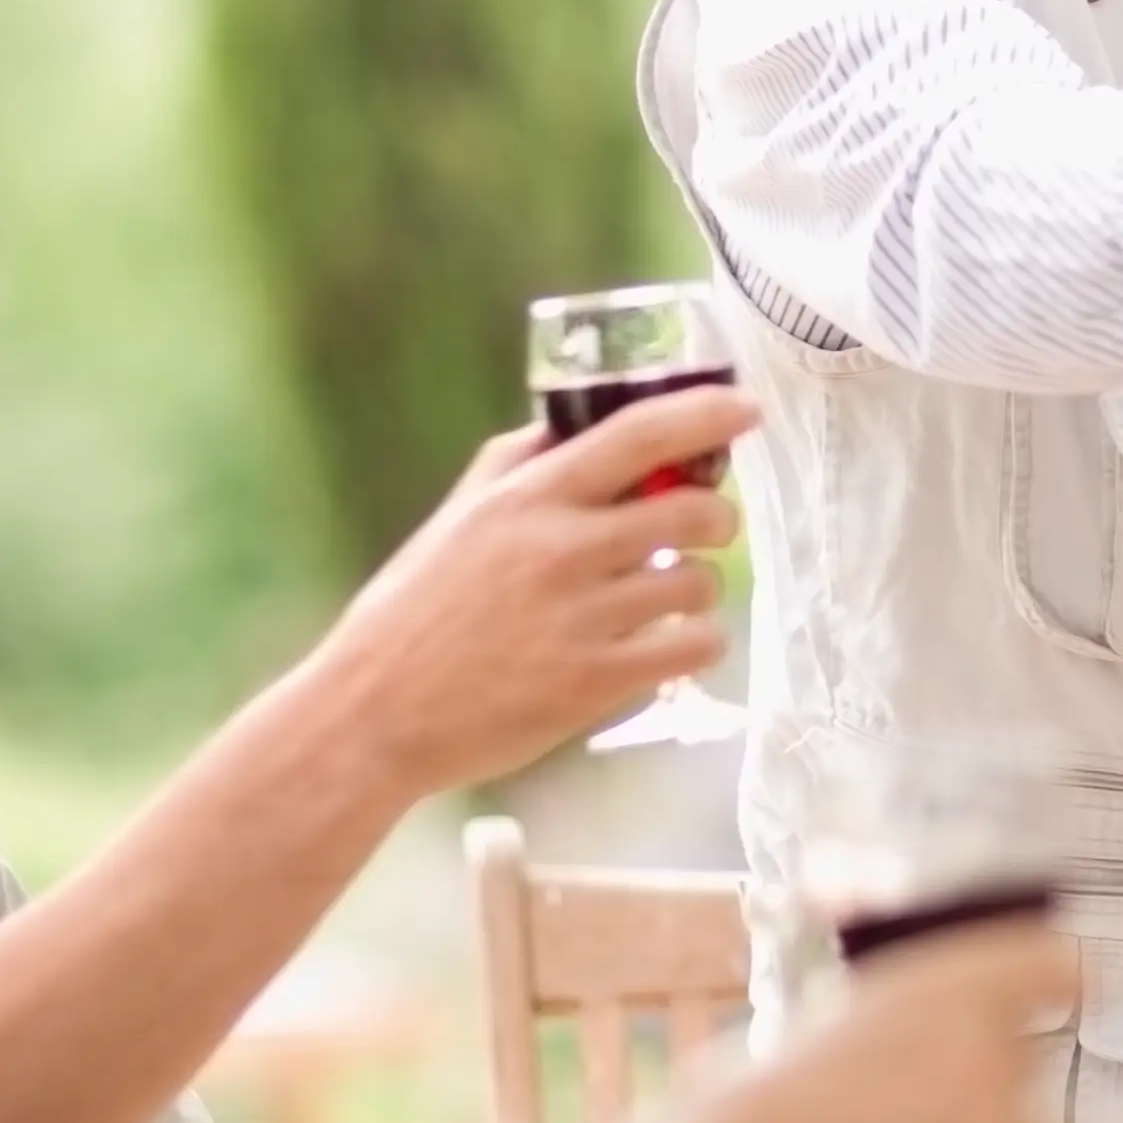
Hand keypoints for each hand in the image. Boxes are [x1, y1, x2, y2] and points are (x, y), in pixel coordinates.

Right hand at [312, 395, 756, 792]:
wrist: (375, 713)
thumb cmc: (412, 612)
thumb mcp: (455, 518)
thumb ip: (516, 464)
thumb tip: (573, 427)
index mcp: (528, 498)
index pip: (637, 434)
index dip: (705, 413)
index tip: (746, 409)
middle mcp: (563, 549)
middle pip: (694, 509)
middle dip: (717, 516)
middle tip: (703, 529)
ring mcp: (585, 618)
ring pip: (701, 582)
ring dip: (699, 586)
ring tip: (668, 599)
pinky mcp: (598, 681)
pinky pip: (695, 647)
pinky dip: (699, 642)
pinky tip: (672, 644)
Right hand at [591, 918, 1081, 1122]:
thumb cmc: (743, 1118)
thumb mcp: (810, 1029)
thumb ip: (880, 1026)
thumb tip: (889, 1044)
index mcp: (948, 985)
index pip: (1043, 963)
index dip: (1037, 980)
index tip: (1036, 994)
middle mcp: (995, 1052)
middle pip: (1014, 1054)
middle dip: (972, 1080)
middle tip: (900, 1112)